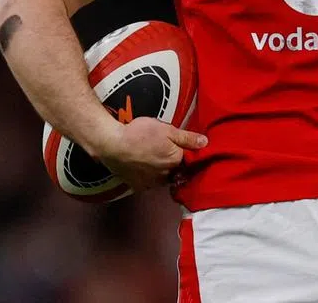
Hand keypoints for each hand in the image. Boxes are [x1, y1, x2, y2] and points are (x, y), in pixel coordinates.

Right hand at [93, 117, 207, 192]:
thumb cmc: (140, 134)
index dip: (185, 155)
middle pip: (175, 171)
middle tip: (164, 151)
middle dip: (173, 164)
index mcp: (176, 162)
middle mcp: (166, 177)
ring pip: (162, 179)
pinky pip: (148, 183)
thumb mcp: (167, 130)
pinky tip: (142, 166)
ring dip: (161, 172)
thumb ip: (187, 138)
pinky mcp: (138, 186)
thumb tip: (206, 143)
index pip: (188, 162)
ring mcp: (151, 184)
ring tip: (153, 158)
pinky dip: (148, 177)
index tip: (181, 149)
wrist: (112, 144)